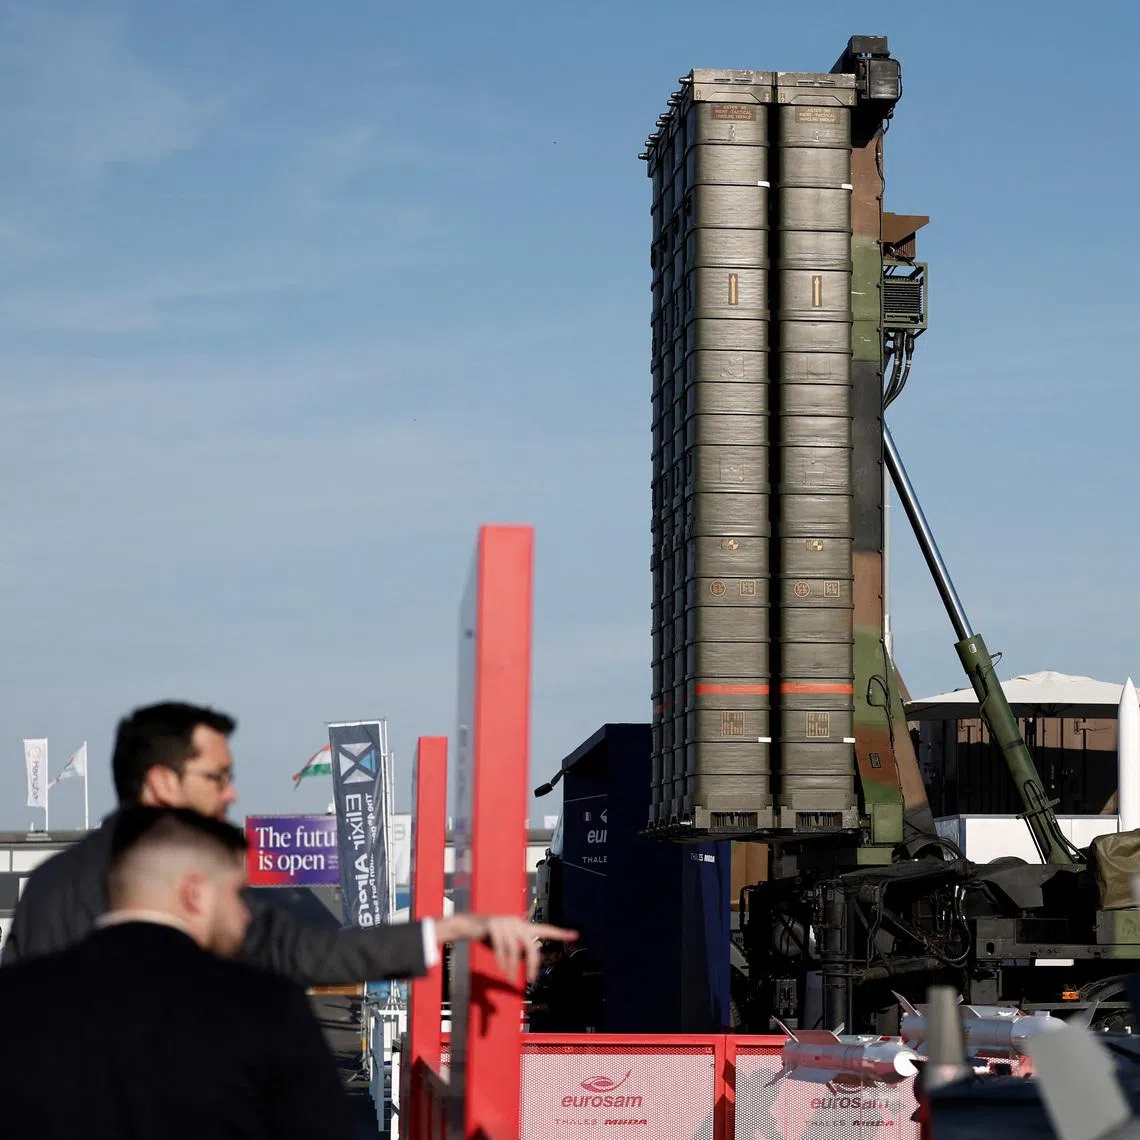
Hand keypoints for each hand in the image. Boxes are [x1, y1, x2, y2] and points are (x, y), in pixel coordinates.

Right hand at [434, 915, 575, 982]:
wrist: (469, 925)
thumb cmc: (493, 937)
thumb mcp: (510, 946)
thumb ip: (523, 953)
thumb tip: (536, 964)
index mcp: (525, 926)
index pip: (546, 929)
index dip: (561, 934)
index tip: (576, 935)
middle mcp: (518, 922)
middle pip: (531, 946)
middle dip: (533, 964)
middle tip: (532, 979)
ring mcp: (506, 922)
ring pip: (514, 950)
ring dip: (512, 968)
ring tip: (511, 979)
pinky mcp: (494, 925)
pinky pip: (500, 948)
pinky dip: (502, 962)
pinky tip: (502, 970)